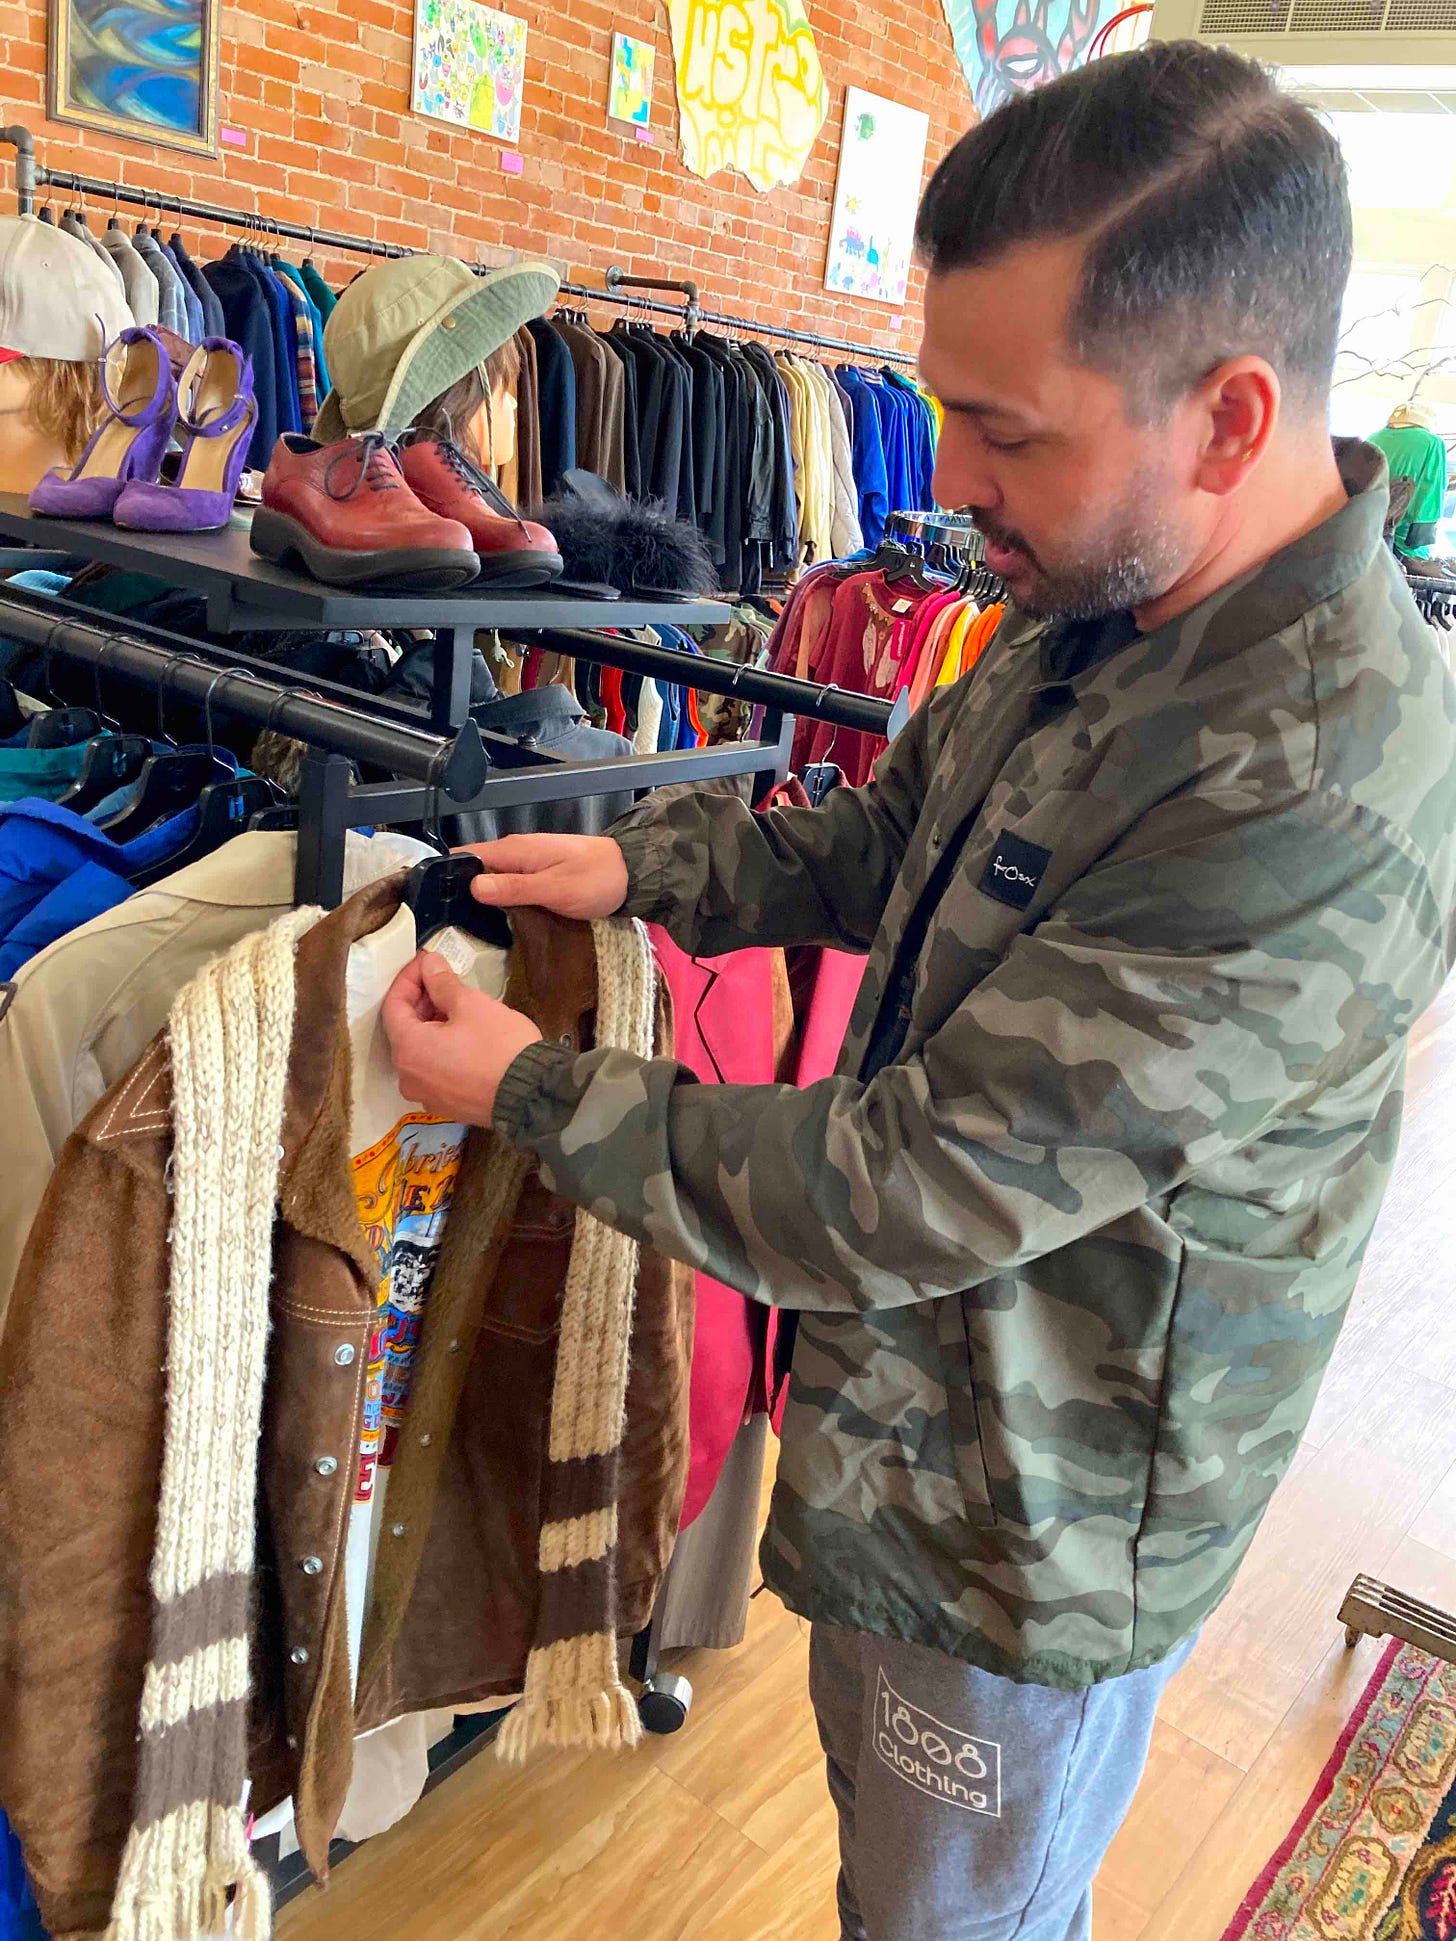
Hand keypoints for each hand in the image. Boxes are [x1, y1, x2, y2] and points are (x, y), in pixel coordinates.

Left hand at [382, 951, 542, 1124]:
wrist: (533, 1095)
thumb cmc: (500, 1047)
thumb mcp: (471, 1005)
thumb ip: (442, 983)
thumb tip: (429, 965)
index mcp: (408, 1050)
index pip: (393, 1005)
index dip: (408, 978)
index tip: (426, 961)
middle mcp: (408, 1077)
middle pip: (404, 1030)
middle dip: (421, 1001)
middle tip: (442, 979)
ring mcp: (427, 1095)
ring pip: (421, 1052)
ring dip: (432, 1026)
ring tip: (456, 1006)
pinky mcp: (447, 1106)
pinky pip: (435, 1071)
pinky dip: (442, 1050)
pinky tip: (463, 1036)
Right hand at [457, 834, 629, 919]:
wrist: (632, 874)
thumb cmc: (596, 880)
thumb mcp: (555, 889)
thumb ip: (514, 888)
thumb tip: (474, 887)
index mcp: (515, 850)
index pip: (467, 856)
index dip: (448, 877)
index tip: (435, 905)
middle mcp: (516, 853)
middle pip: (475, 869)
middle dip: (460, 892)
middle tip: (447, 926)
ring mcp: (527, 863)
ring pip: (491, 879)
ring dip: (480, 899)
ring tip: (463, 929)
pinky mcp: (537, 876)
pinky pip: (508, 886)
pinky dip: (499, 900)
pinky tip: (493, 921)